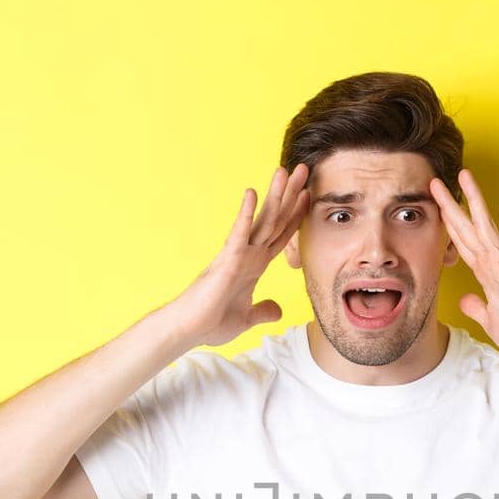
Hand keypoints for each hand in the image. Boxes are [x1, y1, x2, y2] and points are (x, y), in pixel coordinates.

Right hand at [169, 163, 310, 347]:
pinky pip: (239, 234)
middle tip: (303, 169)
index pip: (281, 235)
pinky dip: (246, 214)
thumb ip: (263, 311)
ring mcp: (238, 254)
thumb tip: (277, 310)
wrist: (190, 330)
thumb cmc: (212, 322)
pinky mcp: (227, 260)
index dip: (296, 216)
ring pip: (262, 220)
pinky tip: (252, 194)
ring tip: (285, 171)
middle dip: (290, 195)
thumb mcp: (247, 317)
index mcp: (255, 265)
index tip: (308, 195)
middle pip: (275, 219)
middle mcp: (248, 254)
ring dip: (275, 196)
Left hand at [428, 168, 498, 360]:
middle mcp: (496, 263)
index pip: (463, 243)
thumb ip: (477, 308)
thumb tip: (465, 299)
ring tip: (465, 175)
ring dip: (475, 200)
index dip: (448, 225)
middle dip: (451, 204)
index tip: (435, 206)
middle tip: (435, 181)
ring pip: (486, 226)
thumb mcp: (490, 320)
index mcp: (488, 273)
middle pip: (469, 228)